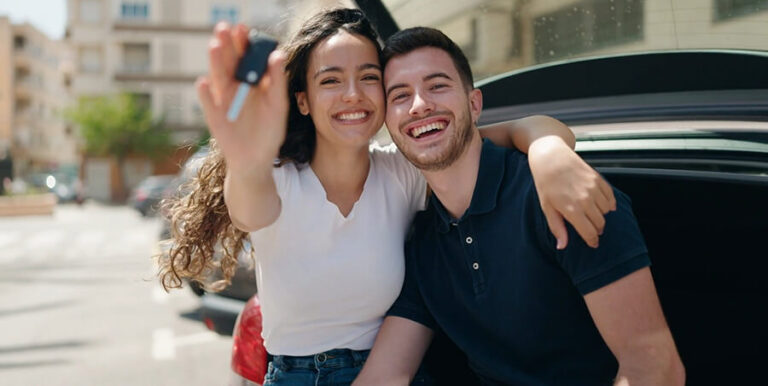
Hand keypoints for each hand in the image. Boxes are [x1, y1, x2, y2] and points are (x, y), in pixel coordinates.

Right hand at [196, 23, 288, 171]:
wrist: (257, 160)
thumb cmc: (270, 132)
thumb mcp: (278, 105)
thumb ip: (277, 80)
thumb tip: (278, 54)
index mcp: (251, 81)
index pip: (246, 56)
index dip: (244, 42)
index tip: (244, 28)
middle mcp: (235, 86)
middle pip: (229, 61)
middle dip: (226, 44)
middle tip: (225, 27)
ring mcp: (222, 99)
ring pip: (217, 76)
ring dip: (214, 61)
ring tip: (215, 45)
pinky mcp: (214, 116)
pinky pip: (207, 102)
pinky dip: (205, 93)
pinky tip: (204, 82)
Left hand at [528, 136, 615, 248]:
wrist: (551, 158)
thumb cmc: (546, 184)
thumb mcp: (546, 207)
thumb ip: (557, 227)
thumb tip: (562, 246)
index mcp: (572, 209)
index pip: (589, 232)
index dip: (592, 241)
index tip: (593, 244)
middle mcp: (585, 200)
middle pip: (600, 223)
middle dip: (597, 230)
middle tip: (592, 230)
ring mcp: (593, 188)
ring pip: (606, 211)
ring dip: (602, 216)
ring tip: (594, 216)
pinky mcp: (598, 179)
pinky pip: (610, 197)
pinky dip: (609, 204)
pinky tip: (604, 207)